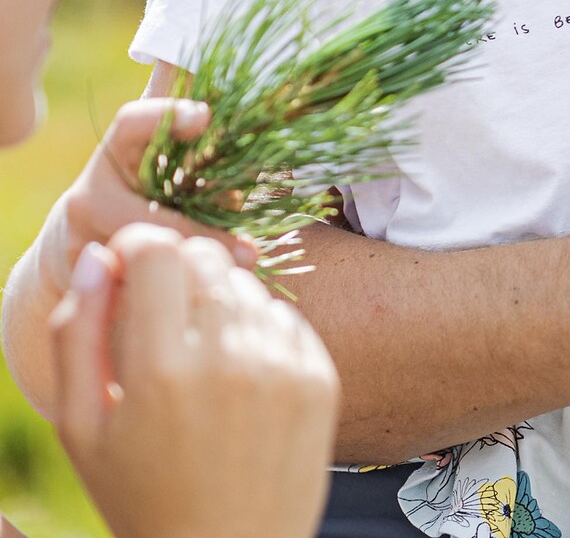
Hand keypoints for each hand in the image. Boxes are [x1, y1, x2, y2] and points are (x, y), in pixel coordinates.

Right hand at [37, 99, 254, 295]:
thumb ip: (201, 157)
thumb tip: (261, 135)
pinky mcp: (81, 286)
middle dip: (199, 235)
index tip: (204, 117)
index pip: (131, 124)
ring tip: (231, 282)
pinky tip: (202, 308)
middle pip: (145, 216)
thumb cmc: (141, 199)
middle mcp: (88, 198)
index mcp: (112, 159)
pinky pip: (136, 296)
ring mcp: (79, 243)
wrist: (70, 253)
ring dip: (190, 272)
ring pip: (143, 261)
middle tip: (249, 253)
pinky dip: (174, 301)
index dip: (164, 115)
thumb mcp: (161, 170)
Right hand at [49, 225, 339, 537]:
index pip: (158, 250)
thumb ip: (78, 333)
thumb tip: (98, 256)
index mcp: (162, 369)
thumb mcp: (83, 425)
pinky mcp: (320, 377)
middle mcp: (230, 358)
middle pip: (205, 258)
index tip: (128, 269)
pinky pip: (285, 317)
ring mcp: (283, 366)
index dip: (137, 248)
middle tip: (159, 321)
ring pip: (247, 285)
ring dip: (218, 303)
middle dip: (176, 273)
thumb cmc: (141, 492)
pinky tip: (238, 376)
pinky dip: (258, 331)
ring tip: (198, 360)